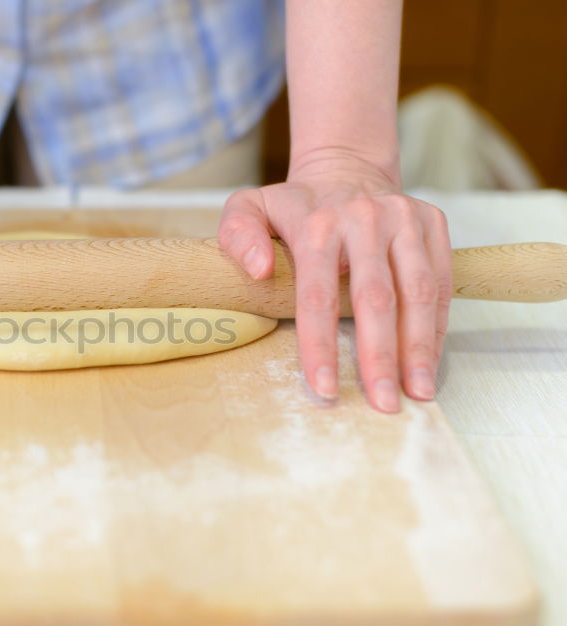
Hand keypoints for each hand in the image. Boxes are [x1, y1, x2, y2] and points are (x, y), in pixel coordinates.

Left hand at [218, 158, 451, 411]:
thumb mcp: (248, 207)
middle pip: (374, 298)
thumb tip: (258, 271)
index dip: (321, 345)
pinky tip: (429, 362)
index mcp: (316, 224)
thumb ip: (237, 234)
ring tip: (418, 393)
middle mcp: (364, 219)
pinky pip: (440, 281)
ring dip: (419, 348)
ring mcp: (403, 219)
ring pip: (417, 292)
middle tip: (383, 405)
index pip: (317, 294)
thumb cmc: (293, 207)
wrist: (345, 168)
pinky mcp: (432, 223)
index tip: (325, 388)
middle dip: (379, 357)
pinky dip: (437, 325)